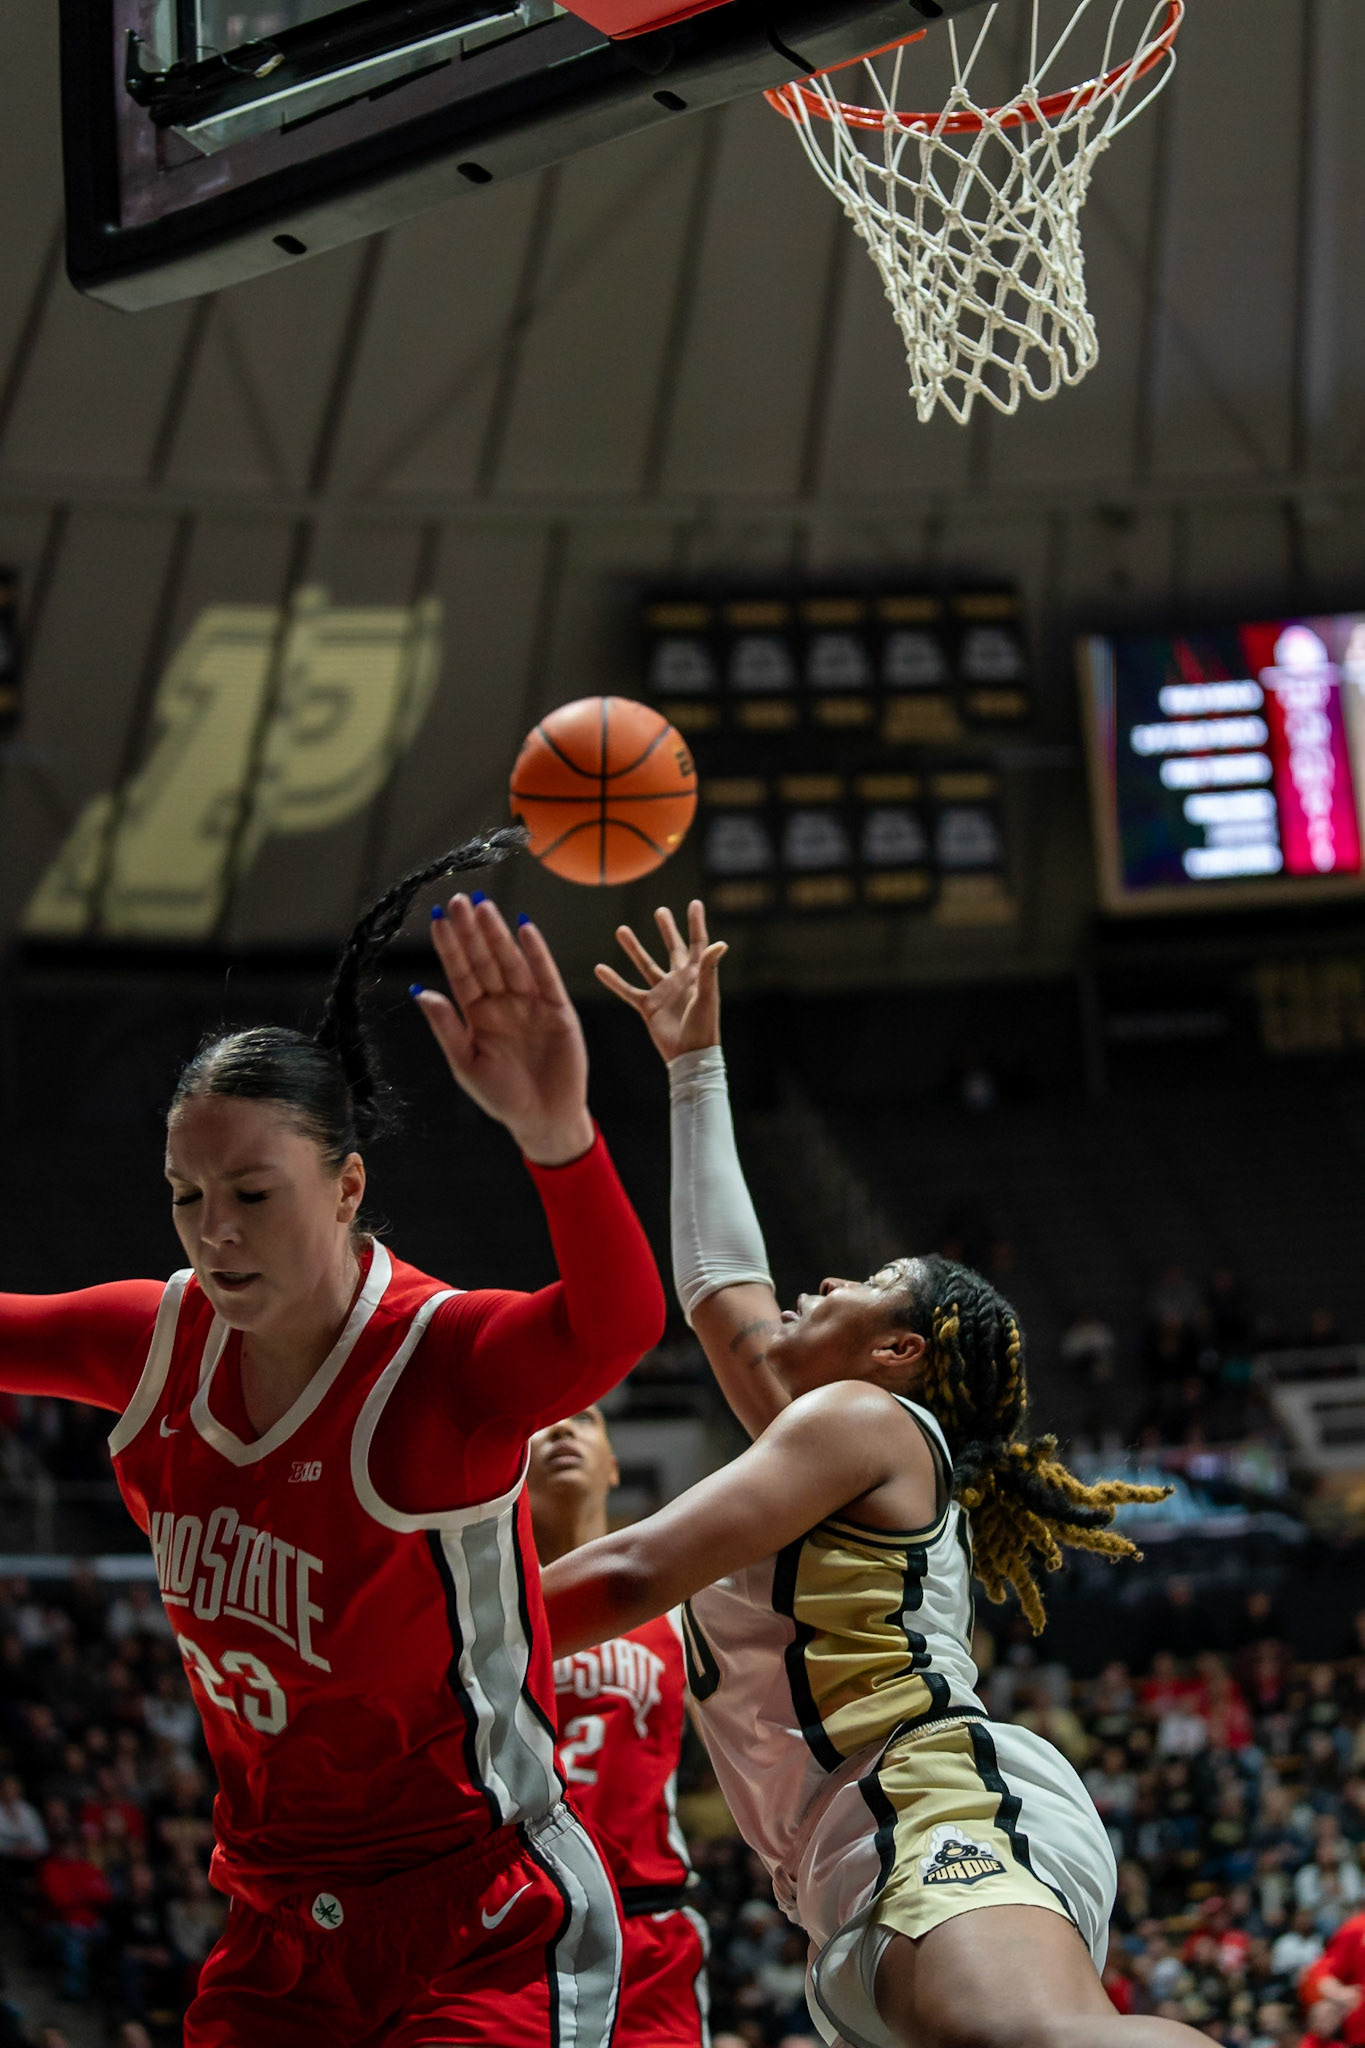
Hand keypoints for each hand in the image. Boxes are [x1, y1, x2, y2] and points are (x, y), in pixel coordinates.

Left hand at [415, 896, 592, 1164]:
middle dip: (471, 931)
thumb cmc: (502, 1096)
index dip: (450, 946)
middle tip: (459, 900)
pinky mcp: (558, 1009)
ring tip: (485, 907)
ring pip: (511, 962)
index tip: (439, 918)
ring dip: (498, 935)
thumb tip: (420, 992)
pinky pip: (545, 976)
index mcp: (476, 1014)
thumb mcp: (466, 1063)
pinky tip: (525, 929)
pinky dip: (536, 953)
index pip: (460, 972)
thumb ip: (446, 1027)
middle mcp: (502, 1002)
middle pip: (484, 960)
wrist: (543, 1119)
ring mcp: (530, 1003)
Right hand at [594, 900, 725, 1063]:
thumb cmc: (704, 1026)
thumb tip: (720, 943)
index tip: (694, 903)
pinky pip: (628, 990)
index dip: (696, 923)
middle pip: (672, 948)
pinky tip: (600, 968)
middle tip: (660, 910)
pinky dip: (614, 980)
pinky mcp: (648, 1006)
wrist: (689, 1056)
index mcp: (697, 974)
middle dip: (667, 929)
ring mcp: (663, 992)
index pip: (698, 943)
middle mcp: (679, 979)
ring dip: (634, 948)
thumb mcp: (708, 995)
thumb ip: (710, 969)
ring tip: (620, 929)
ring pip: (645, 964)